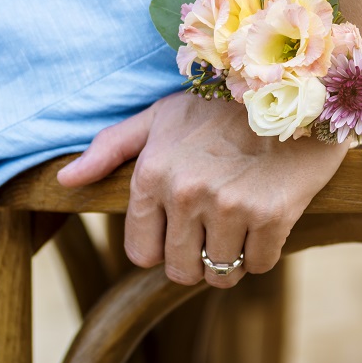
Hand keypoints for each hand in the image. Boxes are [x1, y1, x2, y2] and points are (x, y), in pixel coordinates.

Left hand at [57, 92, 348, 287]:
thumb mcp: (160, 116)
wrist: (296, 88)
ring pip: (220, 274)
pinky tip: (266, 219)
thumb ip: (110, 148)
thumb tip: (65, 182)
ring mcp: (229, 206)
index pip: (141, 252)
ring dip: (230, 259)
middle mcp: (185, 192)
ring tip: (239, 224)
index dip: (161, 246)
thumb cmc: (221, 104)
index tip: (179, 228)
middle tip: (213, 229)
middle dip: (194, 259)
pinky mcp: (272, 216)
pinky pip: (259, 264)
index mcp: (151, 173)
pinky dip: (263, 252)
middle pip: (179, 270)